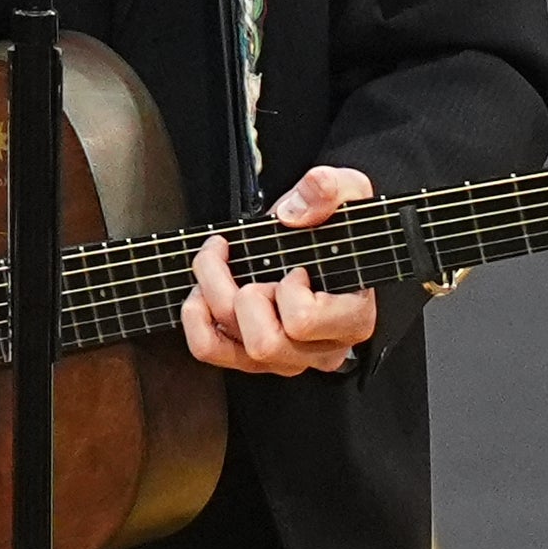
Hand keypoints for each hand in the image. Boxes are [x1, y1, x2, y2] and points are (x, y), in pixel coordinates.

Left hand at [185, 167, 385, 376]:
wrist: (313, 236)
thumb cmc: (332, 225)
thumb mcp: (346, 190)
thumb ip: (331, 190)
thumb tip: (295, 212)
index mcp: (352, 319)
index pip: (304, 322)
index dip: (289, 289)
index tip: (296, 267)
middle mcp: (320, 350)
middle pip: (264, 342)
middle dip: (247, 294)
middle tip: (255, 267)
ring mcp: (284, 359)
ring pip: (234, 347)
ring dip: (216, 297)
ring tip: (222, 267)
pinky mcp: (250, 357)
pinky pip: (208, 348)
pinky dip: (196, 317)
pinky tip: (203, 289)